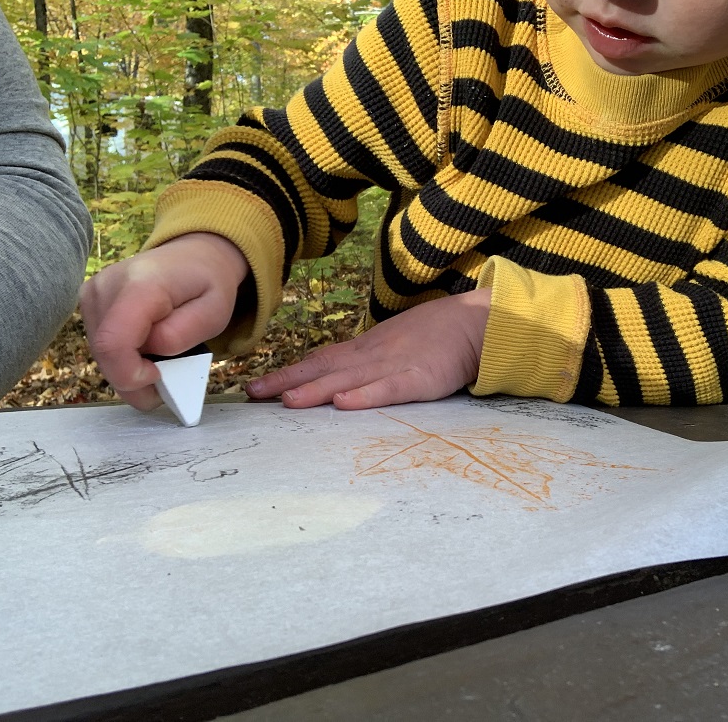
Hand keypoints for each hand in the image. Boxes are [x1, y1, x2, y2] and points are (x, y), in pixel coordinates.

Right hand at [79, 233, 248, 410]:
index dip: (131, 375)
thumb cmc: (207, 285)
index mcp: (139, 285)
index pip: (113, 344)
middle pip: (106, 357)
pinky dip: (125, 358)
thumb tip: (148, 358)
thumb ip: (181, 336)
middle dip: (137, 379)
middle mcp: (105, 286)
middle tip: (170, 373)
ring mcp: (92, 294)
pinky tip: (147, 348)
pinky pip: (103, 348)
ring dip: (132, 369)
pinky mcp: (89, 303)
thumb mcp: (214, 313)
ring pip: (102, 357)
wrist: (193, 257)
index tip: (159, 377)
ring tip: (162, 356)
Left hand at [246, 288, 491, 409]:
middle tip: (254, 396)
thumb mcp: (391, 343)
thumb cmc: (433, 335)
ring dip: (317, 390)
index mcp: (365, 349)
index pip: (318, 361)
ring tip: (288, 401)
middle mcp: (372, 356)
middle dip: (287, 383)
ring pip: (348, 379)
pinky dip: (366, 396)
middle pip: (324, 370)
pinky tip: (344, 403)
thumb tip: (333, 378)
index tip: (256, 387)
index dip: (287, 374)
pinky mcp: (420, 380)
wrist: (473, 324)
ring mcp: (395, 366)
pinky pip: (389, 389)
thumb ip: (364, 360)